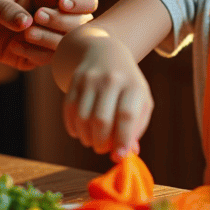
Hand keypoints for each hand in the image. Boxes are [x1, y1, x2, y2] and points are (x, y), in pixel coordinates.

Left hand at [0, 0, 96, 69]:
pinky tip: (14, 46)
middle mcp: (53, 11)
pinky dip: (36, 55)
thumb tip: (27, 24)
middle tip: (38, 18)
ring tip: (26, 35)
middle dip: (65, 21)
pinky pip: (48, 59)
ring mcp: (46, 33)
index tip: (64, 4)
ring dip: (52, 40)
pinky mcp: (36, 53)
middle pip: (83, 20)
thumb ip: (7, 9)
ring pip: (69, 43)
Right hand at [63, 35, 152, 157]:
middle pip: (101, 120)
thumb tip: (124, 155)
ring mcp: (91, 79)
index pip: (126, 116)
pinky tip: (80, 131)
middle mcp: (112, 80)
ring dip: (86, 137)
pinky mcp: (74, 80)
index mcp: (133, 86)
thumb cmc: (128, 87)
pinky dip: (73, 128)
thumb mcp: (141, 102)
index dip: (121, 139)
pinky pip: (69, 111)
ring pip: (82, 118)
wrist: (107, 53)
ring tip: (92, 140)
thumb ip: (136, 129)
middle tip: (102, 148)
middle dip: (100, 143)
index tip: (119, 156)